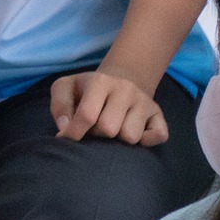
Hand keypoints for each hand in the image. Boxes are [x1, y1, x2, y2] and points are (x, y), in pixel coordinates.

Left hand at [50, 68, 168, 144]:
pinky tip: (136, 132)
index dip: (75, 132)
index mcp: (100, 82)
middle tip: (96, 126)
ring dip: (119, 139)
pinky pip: (159, 136)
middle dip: (98, 134)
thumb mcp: (66, 87)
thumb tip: (65, 129)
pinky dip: (146, 141)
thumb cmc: (88, 89)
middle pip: (109, 129)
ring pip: (131, 137)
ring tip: (114, 127)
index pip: (87, 115)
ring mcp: (145, 102)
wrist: (122, 78)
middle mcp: (125, 90)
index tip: (67, 138)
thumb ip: (59, 105)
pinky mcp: (159, 115)